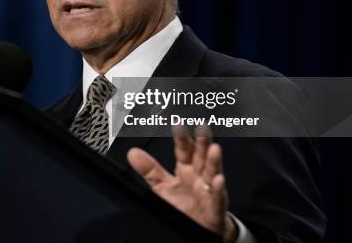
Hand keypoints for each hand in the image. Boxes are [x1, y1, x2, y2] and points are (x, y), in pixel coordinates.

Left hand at [127, 126, 237, 241]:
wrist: (199, 228)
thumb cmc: (183, 204)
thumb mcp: (162, 186)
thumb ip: (149, 170)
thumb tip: (132, 153)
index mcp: (186, 169)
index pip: (183, 151)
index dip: (181, 138)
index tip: (178, 124)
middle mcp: (199, 176)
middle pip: (201, 157)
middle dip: (202, 142)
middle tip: (202, 127)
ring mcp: (208, 190)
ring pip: (212, 173)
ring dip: (213, 161)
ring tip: (214, 148)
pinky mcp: (215, 207)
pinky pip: (217, 198)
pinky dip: (218, 189)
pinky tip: (218, 179)